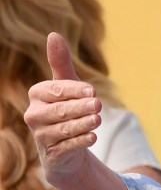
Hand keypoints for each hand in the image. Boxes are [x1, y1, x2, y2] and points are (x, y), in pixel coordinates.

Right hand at [24, 33, 102, 184]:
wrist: (66, 144)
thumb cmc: (66, 107)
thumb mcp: (66, 84)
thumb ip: (60, 62)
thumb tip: (53, 34)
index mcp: (37, 94)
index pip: (56, 90)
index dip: (74, 90)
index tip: (92, 90)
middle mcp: (34, 115)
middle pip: (60, 110)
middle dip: (80, 107)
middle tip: (98, 105)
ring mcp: (41, 136)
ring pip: (63, 129)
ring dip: (82, 124)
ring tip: (97, 120)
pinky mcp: (51, 154)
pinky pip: (66, 148)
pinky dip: (80, 142)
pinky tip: (92, 137)